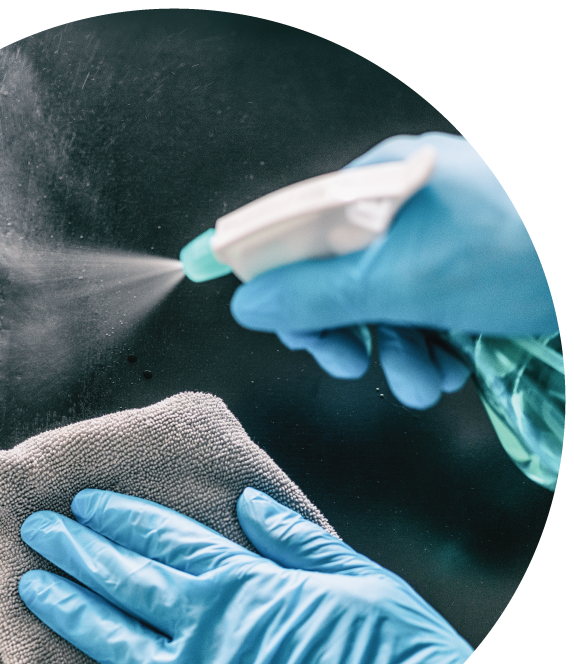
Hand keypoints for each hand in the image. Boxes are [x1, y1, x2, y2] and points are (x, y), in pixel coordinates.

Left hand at [19, 488, 472, 663]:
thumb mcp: (356, 576)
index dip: (120, 518)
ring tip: (34, 589)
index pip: (166, 539)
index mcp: (246, 584)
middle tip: (38, 531)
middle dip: (78, 552)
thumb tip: (248, 502)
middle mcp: (212, 631)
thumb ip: (291, 538)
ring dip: (71, 614)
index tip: (85, 503)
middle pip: (128, 583)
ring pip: (118, 646)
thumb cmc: (394, 651)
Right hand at [230, 132, 557, 408]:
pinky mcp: (466, 270)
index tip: (289, 331)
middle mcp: (403, 204)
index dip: (283, 284)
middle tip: (348, 362)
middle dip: (345, 330)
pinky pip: (422, 311)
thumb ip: (316, 295)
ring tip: (424, 381)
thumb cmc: (516, 255)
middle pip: (337, 273)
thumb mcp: (402, 281)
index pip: (299, 230)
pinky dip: (430, 347)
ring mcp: (437, 238)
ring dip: (396, 352)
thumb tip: (246, 303)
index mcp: (380, 182)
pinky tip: (449, 369)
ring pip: (382, 302)